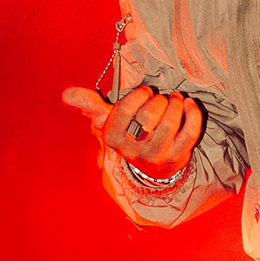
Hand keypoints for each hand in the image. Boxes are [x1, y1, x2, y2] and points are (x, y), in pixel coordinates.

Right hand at [62, 82, 203, 178]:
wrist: (151, 168)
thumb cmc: (128, 135)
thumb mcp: (108, 121)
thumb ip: (90, 105)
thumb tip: (66, 94)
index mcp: (112, 138)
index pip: (124, 109)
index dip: (138, 95)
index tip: (145, 92)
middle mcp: (132, 150)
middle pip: (149, 115)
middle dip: (158, 100)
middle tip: (160, 99)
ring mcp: (155, 156)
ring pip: (170, 122)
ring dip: (176, 104)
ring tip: (175, 100)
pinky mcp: (177, 158)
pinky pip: (190, 132)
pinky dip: (193, 114)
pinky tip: (189, 105)